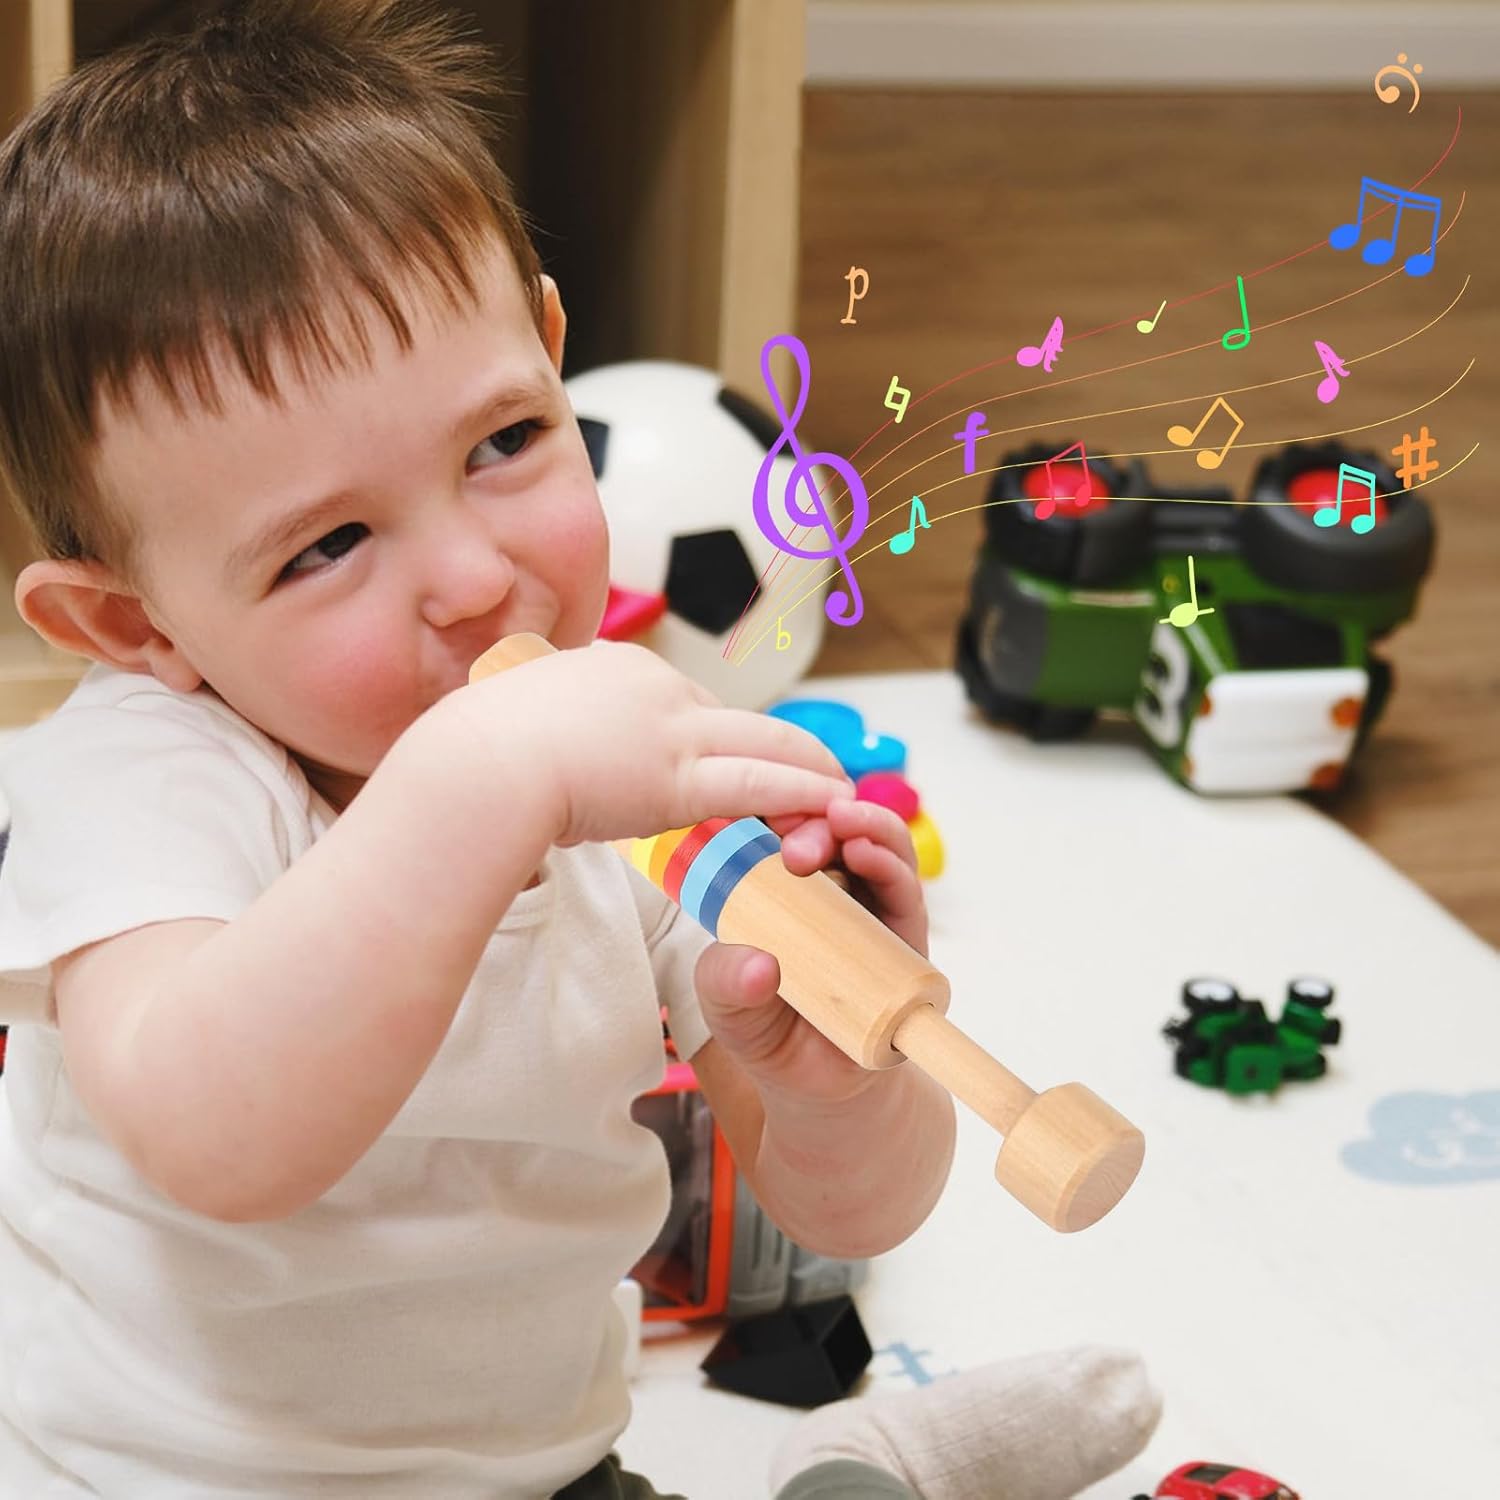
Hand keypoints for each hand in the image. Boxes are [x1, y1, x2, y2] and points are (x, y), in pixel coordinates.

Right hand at [442, 640, 853, 847]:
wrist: (476, 763)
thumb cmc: (474, 750)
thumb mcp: (510, 719)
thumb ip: (540, 729)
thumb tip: (523, 747)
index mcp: (615, 667)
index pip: (684, 702)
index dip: (715, 736)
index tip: (731, 759)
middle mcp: (655, 687)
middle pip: (738, 717)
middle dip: (783, 746)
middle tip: (817, 769)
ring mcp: (670, 728)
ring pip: (765, 743)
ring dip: (810, 769)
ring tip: (843, 790)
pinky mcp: (676, 778)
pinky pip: (758, 784)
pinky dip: (802, 793)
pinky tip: (833, 804)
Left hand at [694, 796, 927, 1104]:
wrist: (820, 1084)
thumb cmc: (766, 1030)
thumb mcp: (728, 1008)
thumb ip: (726, 983)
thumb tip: (758, 963)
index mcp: (771, 888)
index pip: (772, 828)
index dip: (769, 807)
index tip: (755, 808)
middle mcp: (821, 888)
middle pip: (824, 828)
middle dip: (812, 820)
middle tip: (795, 843)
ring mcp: (865, 904)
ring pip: (870, 844)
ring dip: (859, 826)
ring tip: (841, 822)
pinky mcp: (903, 931)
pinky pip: (902, 886)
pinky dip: (889, 862)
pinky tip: (869, 853)